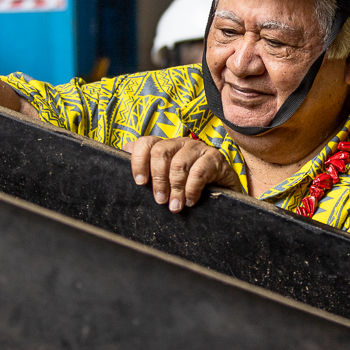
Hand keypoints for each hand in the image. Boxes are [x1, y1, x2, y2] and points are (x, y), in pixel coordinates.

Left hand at [128, 136, 243, 211]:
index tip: (140, 182)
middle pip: (161, 152)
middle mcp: (181, 143)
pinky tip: (191, 200)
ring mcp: (199, 148)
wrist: (224, 194)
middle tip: (160, 200)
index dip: (139, 161)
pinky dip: (192, 189)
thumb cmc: (190, 188)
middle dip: (158, 179)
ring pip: (179, 163)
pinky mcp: (215, 158)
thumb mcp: (167, 181)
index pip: (146, 143)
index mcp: (166, 146)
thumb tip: (125, 149)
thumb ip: (149, 168)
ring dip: (175, 188)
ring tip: (175, 206)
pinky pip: (199, 171)